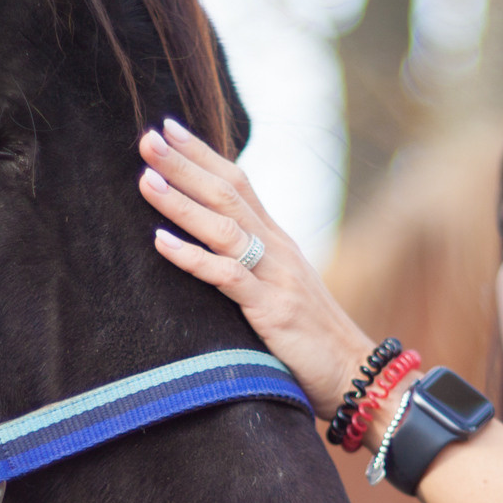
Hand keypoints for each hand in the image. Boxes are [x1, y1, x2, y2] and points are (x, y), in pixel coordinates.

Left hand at [140, 119, 374, 418]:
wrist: (356, 374)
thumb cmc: (314, 338)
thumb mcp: (284, 289)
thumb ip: (257, 264)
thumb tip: (220, 246)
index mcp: (278, 241)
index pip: (238, 182)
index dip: (204, 154)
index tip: (169, 128)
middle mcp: (277, 249)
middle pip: (227, 193)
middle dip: (185, 164)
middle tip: (147, 137)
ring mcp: (275, 277)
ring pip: (223, 227)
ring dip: (181, 201)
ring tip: (146, 179)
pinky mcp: (272, 309)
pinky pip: (226, 276)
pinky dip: (192, 257)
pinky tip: (160, 242)